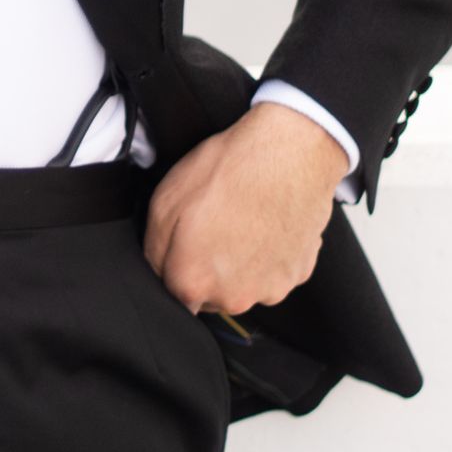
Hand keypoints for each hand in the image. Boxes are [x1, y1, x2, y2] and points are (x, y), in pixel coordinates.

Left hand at [141, 99, 348, 319]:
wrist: (289, 153)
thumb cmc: (228, 171)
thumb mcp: (164, 203)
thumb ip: (155, 251)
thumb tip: (160, 270)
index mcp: (193, 282)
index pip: (174, 294)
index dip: (178, 264)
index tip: (187, 242)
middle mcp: (233, 297)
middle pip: (210, 294)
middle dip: (208, 267)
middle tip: (215, 225)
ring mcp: (269, 289)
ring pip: (244, 285)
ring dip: (240, 263)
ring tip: (243, 220)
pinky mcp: (297, 275)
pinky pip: (274, 273)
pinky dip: (269, 255)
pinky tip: (267, 223)